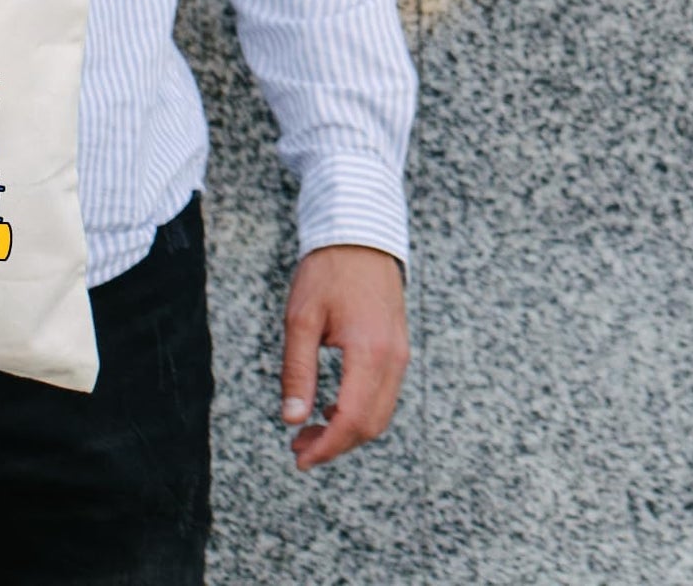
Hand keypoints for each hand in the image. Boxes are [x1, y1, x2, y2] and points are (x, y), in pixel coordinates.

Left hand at [281, 244, 408, 470]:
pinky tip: (331, 408)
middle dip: (335, 444)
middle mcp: (393, 360)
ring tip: (310, 430)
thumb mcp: (301, 318)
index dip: (327, 447)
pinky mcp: (398, 350)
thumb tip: (292, 418)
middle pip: (370, 425)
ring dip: (347, 430)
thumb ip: (297, 370)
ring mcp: (400, 356)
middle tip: (299, 447)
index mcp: (369, 352)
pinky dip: (360, 411)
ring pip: (380, 413)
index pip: (352, 419)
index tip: (300, 457)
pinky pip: (384, 395)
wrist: (359, 235)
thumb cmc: (327, 271)